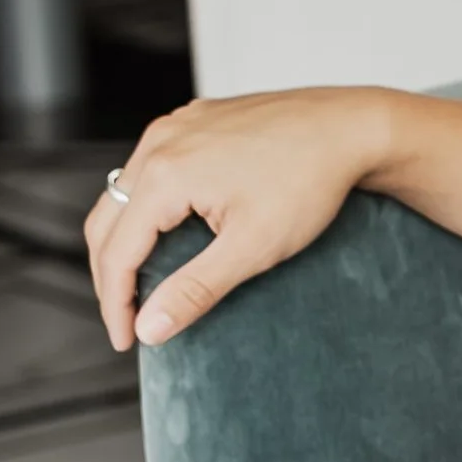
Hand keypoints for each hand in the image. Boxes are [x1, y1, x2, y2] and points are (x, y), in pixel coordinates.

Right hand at [84, 87, 396, 350]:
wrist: (354, 126)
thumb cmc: (311, 182)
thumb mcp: (255, 247)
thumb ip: (196, 289)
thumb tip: (150, 329)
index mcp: (165, 173)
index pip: (116, 253)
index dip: (116, 304)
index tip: (128, 342)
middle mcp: (161, 142)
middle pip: (108, 220)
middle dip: (111, 274)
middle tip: (129, 318)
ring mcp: (177, 125)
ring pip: (124, 191)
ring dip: (125, 237)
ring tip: (142, 282)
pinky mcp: (196, 119)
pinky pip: (151, 166)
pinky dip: (147, 205)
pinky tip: (168, 230)